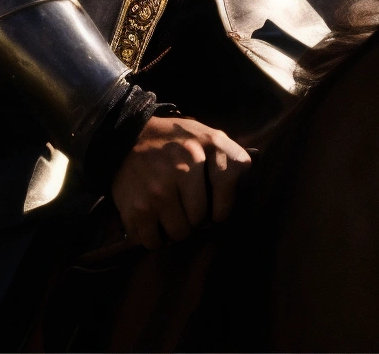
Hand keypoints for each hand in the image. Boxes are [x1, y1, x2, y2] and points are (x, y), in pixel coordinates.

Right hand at [112, 114, 250, 247]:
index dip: (224, 207)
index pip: (226, 192)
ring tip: (172, 213)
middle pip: (200, 220)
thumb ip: (233, 155)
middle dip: (196, 218)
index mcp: (202, 151)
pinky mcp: (135, 210)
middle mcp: (179, 172)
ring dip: (176, 228)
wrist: (127, 136)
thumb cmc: (175, 141)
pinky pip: (153, 242)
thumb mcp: (209, 136)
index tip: (216, 209)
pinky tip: (155, 220)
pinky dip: (154, 237)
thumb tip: (252, 175)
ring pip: (179, 234)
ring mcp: (156, 193)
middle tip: (187, 207)